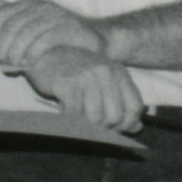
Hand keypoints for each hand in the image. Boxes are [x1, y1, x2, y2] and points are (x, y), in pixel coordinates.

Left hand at [0, 0, 106, 73]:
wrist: (93, 40)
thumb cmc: (57, 33)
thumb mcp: (30, 21)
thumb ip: (8, 12)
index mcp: (29, 3)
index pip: (0, 15)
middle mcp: (42, 6)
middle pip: (11, 26)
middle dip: (1, 46)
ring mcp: (57, 16)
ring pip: (27, 33)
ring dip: (15, 51)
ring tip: (13, 64)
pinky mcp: (70, 29)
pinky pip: (46, 40)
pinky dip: (33, 53)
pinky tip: (29, 63)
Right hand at [23, 45, 146, 133]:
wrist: (46, 52)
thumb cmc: (76, 72)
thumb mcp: (103, 83)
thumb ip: (121, 104)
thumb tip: (136, 128)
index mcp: (119, 73)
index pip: (135, 106)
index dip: (127, 124)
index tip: (115, 129)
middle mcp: (106, 73)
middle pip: (115, 116)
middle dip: (105, 128)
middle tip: (92, 127)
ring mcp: (87, 77)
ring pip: (95, 118)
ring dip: (86, 126)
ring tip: (78, 121)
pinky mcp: (67, 83)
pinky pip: (75, 114)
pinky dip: (70, 120)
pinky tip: (65, 115)